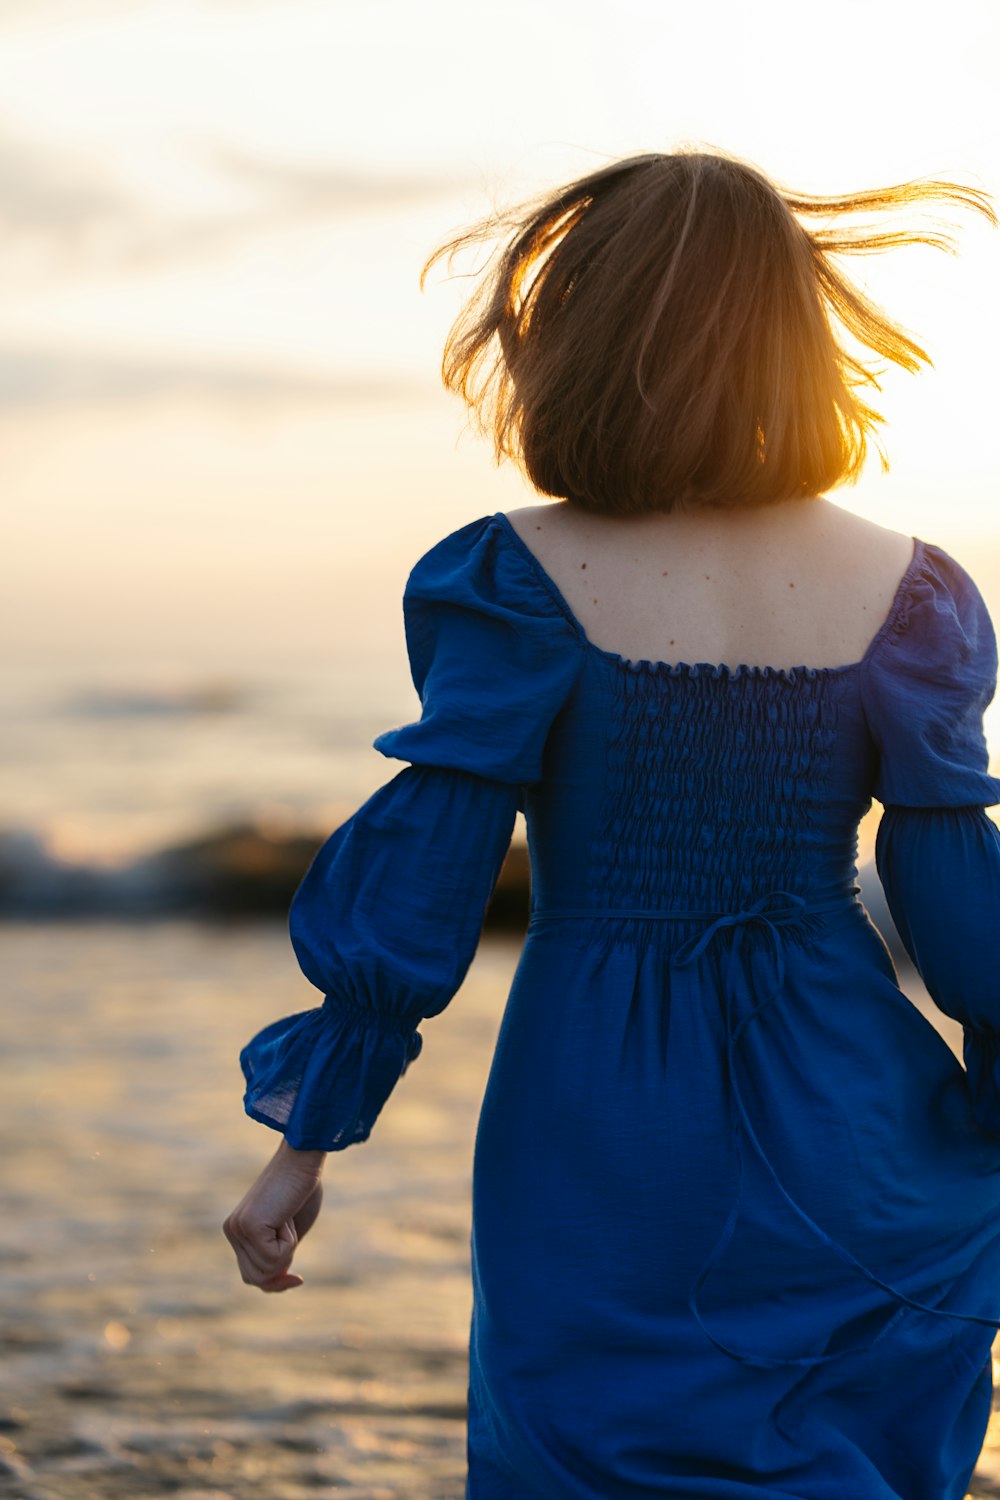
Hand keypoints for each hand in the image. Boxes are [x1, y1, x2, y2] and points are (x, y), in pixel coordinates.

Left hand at [223, 1138, 325, 1291]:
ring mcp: (238, 1229)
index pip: (250, 1275)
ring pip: (266, 1271)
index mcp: (238, 1231)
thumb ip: (278, 1255)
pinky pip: (274, 1257)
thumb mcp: (289, 1233)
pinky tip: (286, 1216)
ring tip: (287, 1218)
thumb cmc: (302, 1190)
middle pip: (255, 1279)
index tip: (298, 1278)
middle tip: (292, 1236)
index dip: (275, 1283)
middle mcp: (232, 1230)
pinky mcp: (250, 1226)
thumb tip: (275, 1282)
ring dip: (287, 1250)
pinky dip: (289, 1242)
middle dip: (281, 1271)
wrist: (303, 1159)